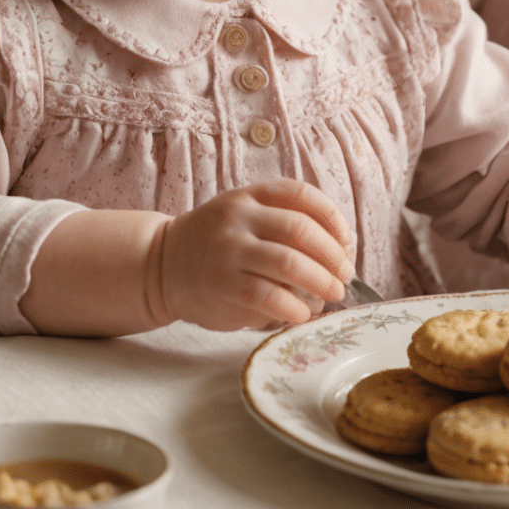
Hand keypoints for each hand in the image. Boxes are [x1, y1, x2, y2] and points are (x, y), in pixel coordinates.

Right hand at [152, 179, 353, 329]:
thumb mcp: (245, 216)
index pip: (302, 196)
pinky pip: (270, 297)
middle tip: (344, 275)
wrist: (162, 264)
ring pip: (290, 264)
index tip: (347, 242)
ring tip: (331, 294)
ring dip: (321, 282)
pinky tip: (302, 313)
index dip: (333, 219)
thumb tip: (341, 254)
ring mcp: (229, 251)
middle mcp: (238, 218)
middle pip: (301, 230)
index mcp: (249, 195)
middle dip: (333, 256)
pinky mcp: (223, 286)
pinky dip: (295, 308)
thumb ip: (284, 223)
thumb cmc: (217, 244)